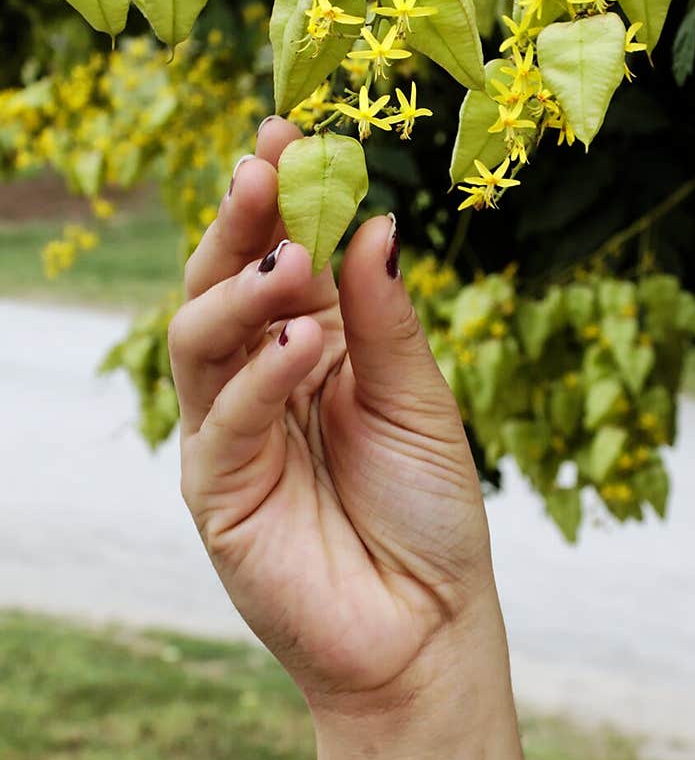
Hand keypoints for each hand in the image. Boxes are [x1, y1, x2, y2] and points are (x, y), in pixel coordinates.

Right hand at [169, 118, 492, 708]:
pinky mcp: (216, 489)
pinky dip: (259, 376)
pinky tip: (301, 345)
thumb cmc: (429, 512)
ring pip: (200, 339)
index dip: (277, 195)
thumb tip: (373, 220)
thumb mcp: (420, 401)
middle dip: (239, 223)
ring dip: (240, 291)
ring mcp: (233, 430)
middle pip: (224, 282)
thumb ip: (385, 320)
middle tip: (264, 171)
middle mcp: (264, 376)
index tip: (286, 131)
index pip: (279, 254)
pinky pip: (226, 417)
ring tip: (291, 263)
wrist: (427, 628)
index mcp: (316, 344)